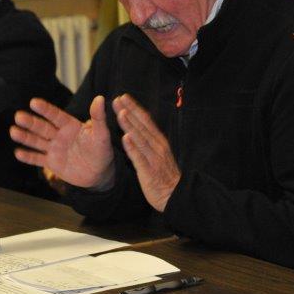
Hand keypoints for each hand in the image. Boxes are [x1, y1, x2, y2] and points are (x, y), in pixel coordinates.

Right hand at [11, 96, 115, 190]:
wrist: (100, 173)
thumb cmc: (102, 150)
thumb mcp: (102, 134)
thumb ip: (98, 118)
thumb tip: (99, 98)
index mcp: (70, 126)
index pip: (55, 115)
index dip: (45, 109)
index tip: (33, 102)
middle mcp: (59, 135)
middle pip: (42, 127)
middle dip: (30, 122)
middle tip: (18, 116)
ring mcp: (54, 148)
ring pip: (37, 141)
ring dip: (25, 137)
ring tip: (13, 131)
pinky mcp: (51, 163)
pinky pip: (38, 159)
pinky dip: (28, 157)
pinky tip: (17, 152)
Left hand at [113, 94, 180, 211]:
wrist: (175, 196)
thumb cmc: (164, 175)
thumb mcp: (159, 154)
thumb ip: (149, 141)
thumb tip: (137, 128)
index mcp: (159, 141)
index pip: (146, 120)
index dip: (134, 108)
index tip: (123, 97)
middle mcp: (157, 146)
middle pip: (142, 125)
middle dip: (130, 111)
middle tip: (118, 99)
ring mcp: (154, 158)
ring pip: (140, 138)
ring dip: (130, 125)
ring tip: (120, 113)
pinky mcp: (149, 171)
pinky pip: (140, 157)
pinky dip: (132, 147)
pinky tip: (125, 138)